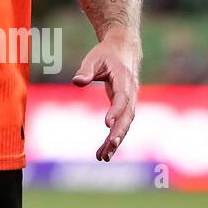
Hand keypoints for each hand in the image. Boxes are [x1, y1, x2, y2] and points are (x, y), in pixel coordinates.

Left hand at [72, 34, 139, 160]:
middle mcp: (131, 93)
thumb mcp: (94, 57)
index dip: (116, 110)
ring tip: (103, 157)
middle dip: (119, 132)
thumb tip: (76, 81)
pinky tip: (103, 151)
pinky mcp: (125, 107)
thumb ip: (85, 69)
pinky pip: (121, 125)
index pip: (122, 98)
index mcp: (124, 79)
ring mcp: (130, 101)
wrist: (124, 50)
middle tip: (110, 147)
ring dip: (116, 141)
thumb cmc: (106, 54)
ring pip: (125, 124)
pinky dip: (113, 138)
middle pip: (128, 116)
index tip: (107, 123)